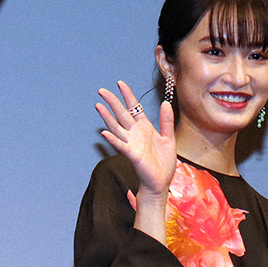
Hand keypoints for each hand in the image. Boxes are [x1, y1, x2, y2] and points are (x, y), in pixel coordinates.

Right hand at [96, 80, 175, 197]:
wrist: (161, 183)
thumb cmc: (163, 164)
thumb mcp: (169, 139)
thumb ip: (167, 121)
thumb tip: (166, 103)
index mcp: (145, 128)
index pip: (134, 108)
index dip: (128, 95)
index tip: (120, 83)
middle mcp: (135, 134)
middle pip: (121, 114)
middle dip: (112, 102)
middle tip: (102, 90)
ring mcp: (132, 144)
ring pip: (116, 127)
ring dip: (107, 117)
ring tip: (98, 106)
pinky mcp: (132, 155)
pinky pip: (120, 145)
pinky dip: (112, 139)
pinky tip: (104, 132)